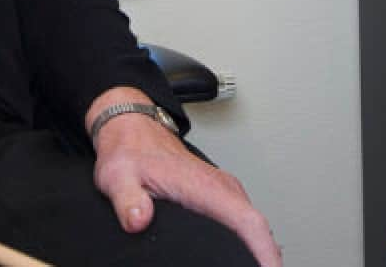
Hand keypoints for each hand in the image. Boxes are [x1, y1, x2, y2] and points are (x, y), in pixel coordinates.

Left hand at [87, 92, 280, 265]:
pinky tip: (245, 257)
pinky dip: (253, 240)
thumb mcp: (119, 176)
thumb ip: (128, 199)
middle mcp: (222, 187)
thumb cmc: (130, 152)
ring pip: (255, 225)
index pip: (247, 220)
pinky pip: (246, 220)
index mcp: (204, 185)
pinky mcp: (221, 196)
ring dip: (262, 250)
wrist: (134, 131)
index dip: (263, 250)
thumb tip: (139, 219)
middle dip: (266, 258)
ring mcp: (224, 191)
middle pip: (259, 228)